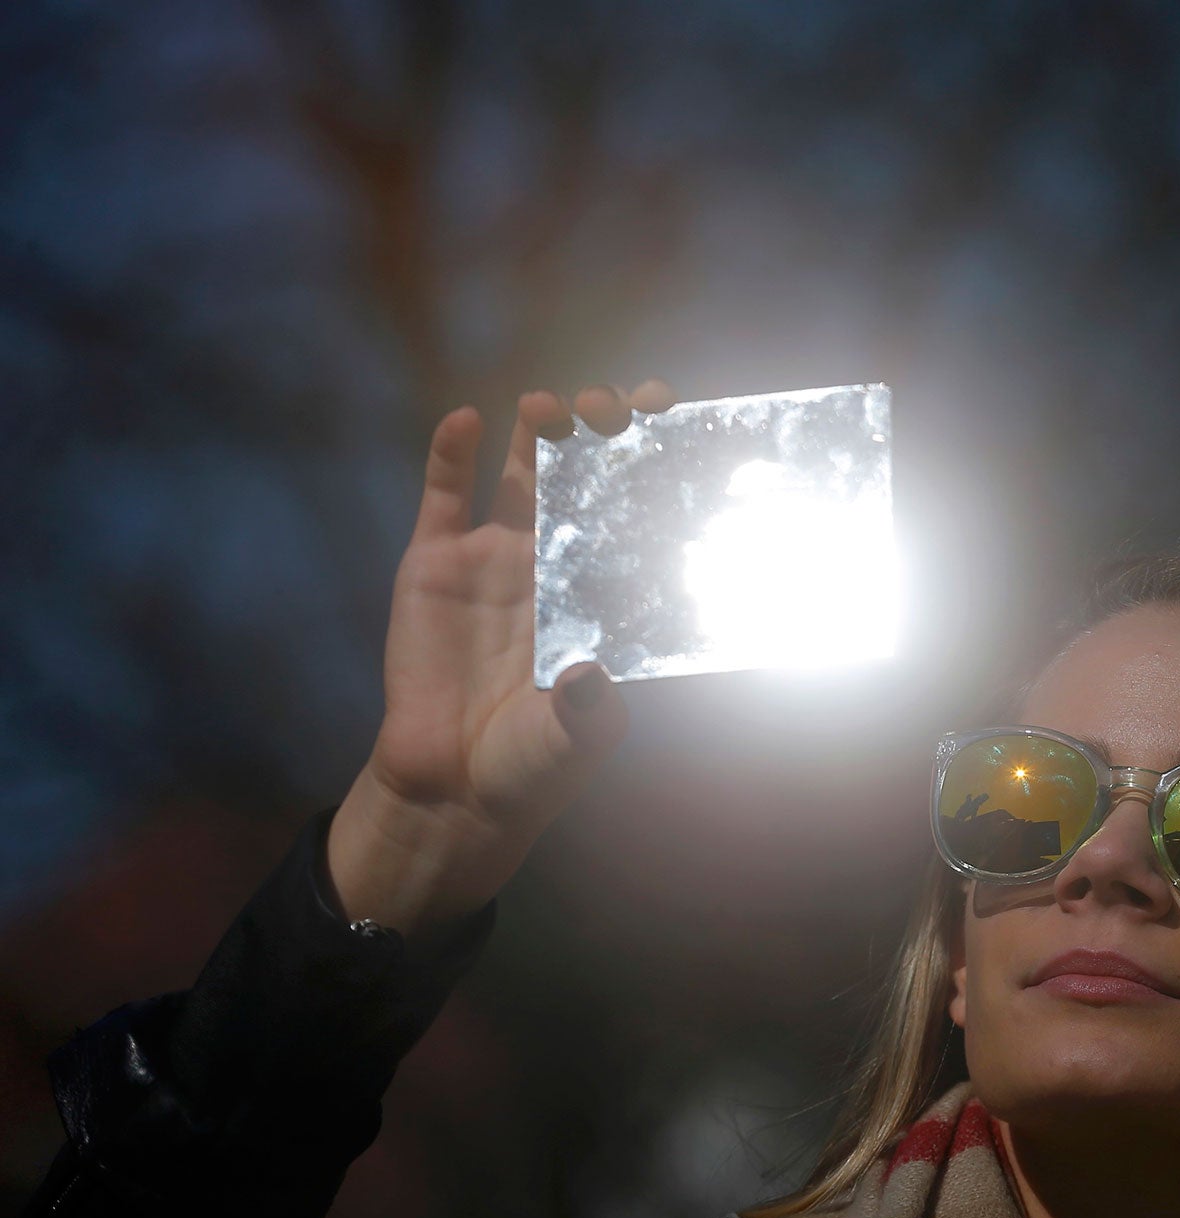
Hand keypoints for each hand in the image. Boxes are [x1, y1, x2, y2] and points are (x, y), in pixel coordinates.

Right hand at [327, 382, 675, 936]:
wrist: (453, 786)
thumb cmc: (534, 764)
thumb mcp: (576, 739)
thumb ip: (591, 708)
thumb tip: (593, 676)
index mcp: (605, 593)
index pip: (640, 515)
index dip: (659, 467)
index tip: (679, 425)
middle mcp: (557, 562)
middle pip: (587, 478)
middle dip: (604, 435)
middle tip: (615, 406)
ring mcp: (495, 556)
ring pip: (522, 473)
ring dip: (539, 431)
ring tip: (549, 405)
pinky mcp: (435, 562)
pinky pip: (444, 495)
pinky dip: (451, 453)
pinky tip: (467, 419)